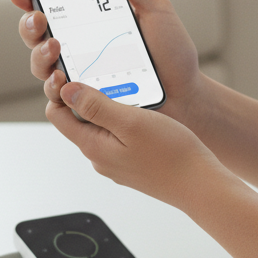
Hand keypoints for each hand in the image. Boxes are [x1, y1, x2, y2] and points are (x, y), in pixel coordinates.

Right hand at [9, 0, 205, 125]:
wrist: (187, 94)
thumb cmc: (173, 54)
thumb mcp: (156, 11)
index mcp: (91, 24)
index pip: (53, 8)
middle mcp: (79, 49)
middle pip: (37, 36)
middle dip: (29, 25)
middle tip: (39, 17)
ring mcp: (80, 76)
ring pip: (40, 66)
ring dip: (39, 54)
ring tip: (54, 47)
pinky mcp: (85, 102)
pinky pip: (58, 97)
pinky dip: (54, 87)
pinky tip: (61, 79)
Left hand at [46, 75, 225, 209]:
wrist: (200, 184)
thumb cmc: (171, 154)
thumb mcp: (131, 121)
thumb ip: (96, 106)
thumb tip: (66, 91)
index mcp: (93, 146)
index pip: (57, 115)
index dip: (62, 91)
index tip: (78, 73)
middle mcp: (100, 157)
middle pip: (79, 119)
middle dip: (90, 97)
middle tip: (114, 79)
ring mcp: (116, 162)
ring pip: (102, 127)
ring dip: (112, 108)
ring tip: (136, 94)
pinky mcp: (132, 164)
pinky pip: (119, 136)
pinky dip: (126, 120)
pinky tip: (147, 114)